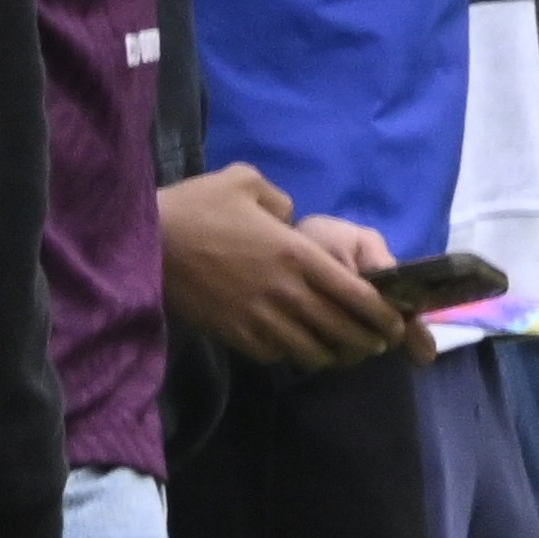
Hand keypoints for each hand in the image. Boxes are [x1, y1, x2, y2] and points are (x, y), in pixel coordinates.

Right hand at [162, 164, 410, 368]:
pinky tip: (295, 347)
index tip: (396, 323)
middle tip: (377, 343)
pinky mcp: (233, 334)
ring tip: (341, 351)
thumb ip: (280, 199)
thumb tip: (291, 216)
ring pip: (311, 351)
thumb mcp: (244, 182)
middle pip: (342, 329)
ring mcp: (258, 316)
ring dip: (331, 354)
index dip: (383, 314)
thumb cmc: (194, 207)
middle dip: (367, 340)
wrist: (143, 242)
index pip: (357, 294)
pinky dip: (291, 355)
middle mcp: (284, 290)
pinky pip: (275, 355)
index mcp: (296, 254)